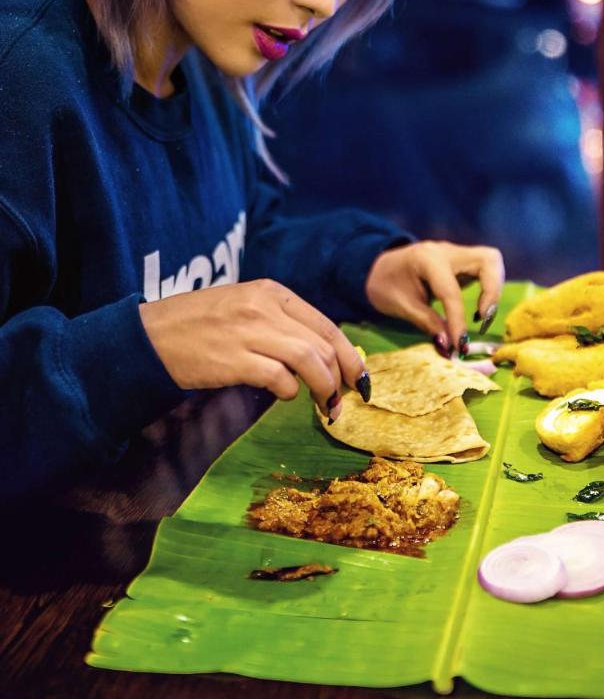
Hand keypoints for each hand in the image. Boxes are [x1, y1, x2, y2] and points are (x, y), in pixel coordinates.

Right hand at [139, 279, 366, 419]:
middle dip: (342, 377)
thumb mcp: (244, 306)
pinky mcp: (234, 359)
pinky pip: (279, 378)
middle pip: (323, 344)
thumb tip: (322, 355)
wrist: (149, 336)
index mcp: (271, 292)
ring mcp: (249, 331)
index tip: (358, 377)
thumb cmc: (198, 325)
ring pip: (309, 361)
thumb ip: (281, 323)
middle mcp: (264, 307)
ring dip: (324, 389)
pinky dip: (289, 392)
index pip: (326, 325)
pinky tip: (284, 395)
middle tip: (344, 401)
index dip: (349, 355)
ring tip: (325, 406)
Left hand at [364, 240, 504, 353]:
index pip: (452, 292)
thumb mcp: (401, 306)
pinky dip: (488, 288)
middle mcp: (447, 251)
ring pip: (491, 262)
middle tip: (481, 321)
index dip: (458, 322)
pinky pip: (485, 270)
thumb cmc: (385, 284)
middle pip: (488, 260)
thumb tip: (449, 346)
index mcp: (427, 259)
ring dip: (494, 290)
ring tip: (480, 317)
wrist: (376, 267)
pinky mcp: (461, 262)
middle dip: (492, 292)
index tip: (460, 346)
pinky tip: (475, 310)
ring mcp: (456, 253)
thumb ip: (427, 323)